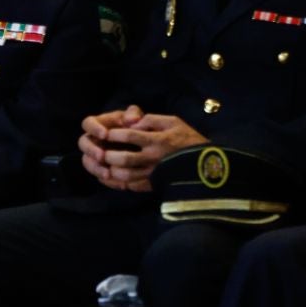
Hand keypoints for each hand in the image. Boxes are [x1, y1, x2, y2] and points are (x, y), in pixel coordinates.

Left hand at [79, 107, 205, 191]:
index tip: (105, 132)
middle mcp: (155, 158)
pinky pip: (134, 186)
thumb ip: (151, 120)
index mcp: (158, 139)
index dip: (115, 134)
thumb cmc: (188, 139)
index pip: (130, 136)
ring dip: (112, 171)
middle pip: (125, 158)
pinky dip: (121, 183)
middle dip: (109, 155)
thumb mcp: (173, 121)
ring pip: (127, 176)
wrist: (205, 163)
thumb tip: (131, 124)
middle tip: (100, 152)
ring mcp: (155, 173)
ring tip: (104, 166)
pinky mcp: (156, 184)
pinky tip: (113, 178)